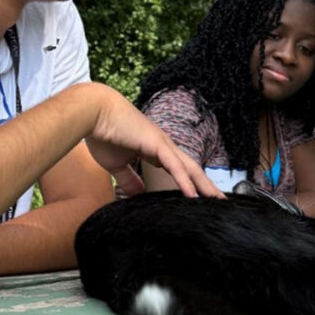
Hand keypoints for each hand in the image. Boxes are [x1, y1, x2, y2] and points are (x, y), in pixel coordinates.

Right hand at [83, 84, 223, 198]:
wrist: (93, 112)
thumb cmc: (102, 134)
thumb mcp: (116, 165)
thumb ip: (129, 179)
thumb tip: (138, 194)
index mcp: (155, 151)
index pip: (180, 170)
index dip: (192, 184)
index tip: (201, 199)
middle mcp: (164, 146)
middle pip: (191, 169)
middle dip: (206, 186)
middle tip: (221, 202)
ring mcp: (162, 144)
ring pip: (189, 168)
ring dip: (204, 185)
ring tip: (217, 201)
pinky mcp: (156, 143)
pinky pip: (174, 165)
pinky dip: (184, 180)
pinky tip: (193, 194)